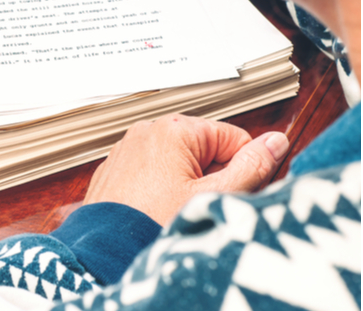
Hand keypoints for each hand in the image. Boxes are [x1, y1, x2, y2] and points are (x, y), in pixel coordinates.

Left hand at [84, 114, 288, 224]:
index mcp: (173, 129)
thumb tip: (276, 142)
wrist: (106, 253)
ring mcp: (127, 150)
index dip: (243, 169)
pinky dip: (160, 191)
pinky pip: (152, 174)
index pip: (234, 138)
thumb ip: (253, 166)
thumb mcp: (216, 196)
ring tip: (175, 212)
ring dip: (187, 186)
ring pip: (179, 163)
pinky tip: (156, 212)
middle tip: (200, 205)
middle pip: (206, 150)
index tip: (233, 193)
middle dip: (212, 178)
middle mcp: (146, 131)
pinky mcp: (115, 170)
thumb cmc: (154, 225)